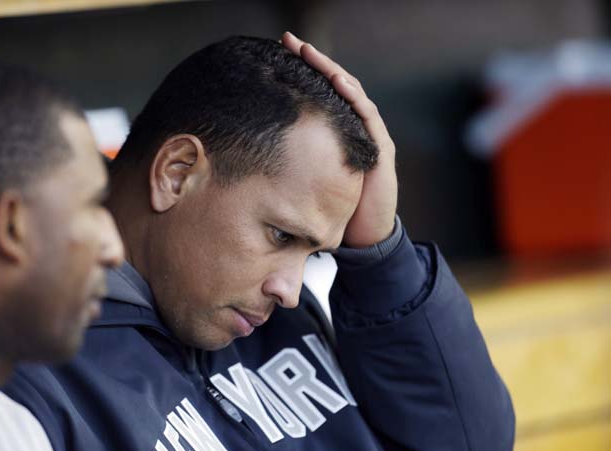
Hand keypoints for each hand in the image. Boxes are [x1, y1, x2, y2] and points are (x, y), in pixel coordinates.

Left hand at [281, 31, 397, 247]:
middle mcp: (352, 127)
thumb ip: (287, 163)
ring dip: (330, 70)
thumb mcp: (303, 178)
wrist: (362, 235)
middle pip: (333, 85)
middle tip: (288, 40)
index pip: (318, 93)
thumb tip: (246, 154)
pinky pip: (367, 117)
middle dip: (312, 61)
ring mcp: (369, 135)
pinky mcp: (380, 148)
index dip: (300, 72)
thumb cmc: (332, 208)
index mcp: (335, 132)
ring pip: (350, 93)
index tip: (275, 54)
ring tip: (309, 52)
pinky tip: (337, 81)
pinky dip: (352, 97)